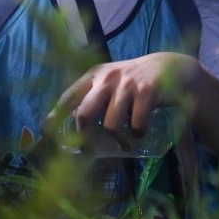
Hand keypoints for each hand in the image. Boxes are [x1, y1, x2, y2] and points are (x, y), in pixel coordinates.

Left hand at [49, 52, 198, 149]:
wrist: (172, 68)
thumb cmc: (134, 82)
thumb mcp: (111, 83)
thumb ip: (94, 98)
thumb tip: (69, 125)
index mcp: (94, 75)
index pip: (68, 97)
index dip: (55, 116)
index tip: (46, 134)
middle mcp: (107, 77)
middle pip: (84, 114)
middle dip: (85, 138)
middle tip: (90, 150)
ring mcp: (127, 84)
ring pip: (110, 125)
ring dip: (118, 140)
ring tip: (125, 142)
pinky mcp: (148, 91)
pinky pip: (136, 125)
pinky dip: (138, 134)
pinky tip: (141, 131)